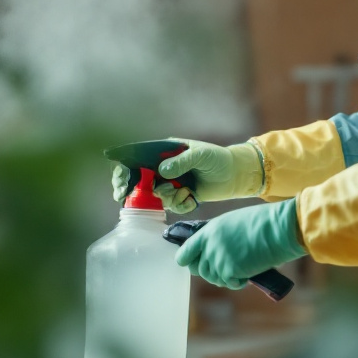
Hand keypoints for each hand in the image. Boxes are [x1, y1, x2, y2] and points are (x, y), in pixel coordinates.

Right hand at [110, 139, 264, 213]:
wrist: (235, 175)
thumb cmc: (217, 158)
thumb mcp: (200, 155)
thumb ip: (181, 161)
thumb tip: (162, 171)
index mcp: (165, 152)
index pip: (139, 159)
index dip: (126, 169)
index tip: (121, 180)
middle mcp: (165, 168)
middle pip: (141, 180)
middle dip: (136, 189)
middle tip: (131, 194)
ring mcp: (172, 183)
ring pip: (157, 195)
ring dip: (168, 197)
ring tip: (184, 191)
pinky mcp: (181, 196)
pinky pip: (173, 205)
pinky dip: (181, 204)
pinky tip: (193, 198)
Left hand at [175, 200, 305, 288]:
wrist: (277, 229)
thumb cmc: (262, 222)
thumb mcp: (233, 222)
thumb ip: (219, 236)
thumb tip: (216, 250)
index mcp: (209, 231)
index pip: (186, 250)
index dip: (186, 259)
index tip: (188, 263)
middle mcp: (210, 246)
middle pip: (200, 269)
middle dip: (211, 272)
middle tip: (225, 270)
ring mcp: (219, 259)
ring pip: (215, 278)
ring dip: (226, 277)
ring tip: (241, 268)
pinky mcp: (230, 271)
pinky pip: (230, 283)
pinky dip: (239, 282)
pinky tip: (248, 273)